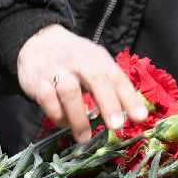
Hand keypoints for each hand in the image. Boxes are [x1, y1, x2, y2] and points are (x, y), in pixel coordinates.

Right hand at [15, 25, 149, 143]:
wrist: (38, 40)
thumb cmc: (74, 57)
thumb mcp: (95, 61)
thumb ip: (111, 82)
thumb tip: (132, 111)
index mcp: (98, 58)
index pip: (117, 77)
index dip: (130, 97)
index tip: (140, 117)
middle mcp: (80, 62)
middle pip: (97, 80)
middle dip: (108, 104)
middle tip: (116, 126)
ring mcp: (57, 70)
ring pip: (70, 92)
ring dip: (78, 117)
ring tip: (84, 137)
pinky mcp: (37, 81)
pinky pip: (48, 99)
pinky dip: (56, 114)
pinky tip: (63, 122)